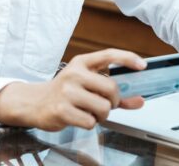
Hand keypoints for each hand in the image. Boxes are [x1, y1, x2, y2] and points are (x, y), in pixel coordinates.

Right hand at [0, 48, 146, 130]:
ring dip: (101, 115)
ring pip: (103, 107)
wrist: (36, 103)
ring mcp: (67, 91)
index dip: (128, 58)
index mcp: (81, 63)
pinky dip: (90, 123)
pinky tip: (79, 118)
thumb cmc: (66, 93)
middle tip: (104, 104)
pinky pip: (90, 121)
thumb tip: (139, 100)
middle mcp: (74, 74)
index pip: (108, 54)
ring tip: (90, 112)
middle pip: (111, 88)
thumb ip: (114, 93)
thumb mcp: (87, 85)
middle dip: (113, 101)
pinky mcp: (62, 109)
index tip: (142, 65)